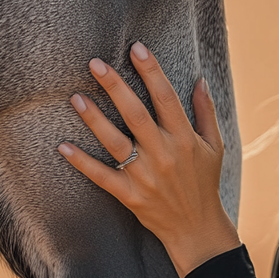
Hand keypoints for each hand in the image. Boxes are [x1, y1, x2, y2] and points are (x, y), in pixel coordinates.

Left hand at [58, 42, 239, 277]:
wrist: (197, 229)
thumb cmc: (204, 182)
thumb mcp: (215, 146)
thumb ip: (206, 112)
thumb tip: (200, 79)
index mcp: (184, 138)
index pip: (166, 98)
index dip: (151, 71)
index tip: (136, 48)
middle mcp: (164, 154)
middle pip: (136, 114)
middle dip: (116, 86)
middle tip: (95, 63)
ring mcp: (145, 176)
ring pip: (116, 143)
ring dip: (95, 120)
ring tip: (76, 98)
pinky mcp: (130, 195)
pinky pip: (102, 177)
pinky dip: (82, 162)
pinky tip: (63, 146)